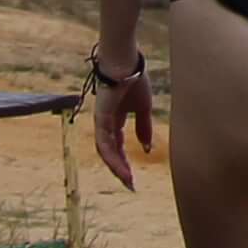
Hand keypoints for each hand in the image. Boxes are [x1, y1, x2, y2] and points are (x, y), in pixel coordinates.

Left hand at [86, 55, 151, 188]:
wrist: (127, 62)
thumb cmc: (134, 79)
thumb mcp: (143, 108)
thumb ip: (143, 128)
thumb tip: (146, 148)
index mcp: (114, 119)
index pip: (116, 145)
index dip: (124, 160)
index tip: (134, 177)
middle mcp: (105, 123)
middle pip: (110, 152)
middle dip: (120, 169)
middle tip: (131, 185)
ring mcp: (101, 122)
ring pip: (106, 151)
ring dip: (117, 167)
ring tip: (128, 181)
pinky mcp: (100, 119)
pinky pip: (104, 143)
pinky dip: (113, 157)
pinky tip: (123, 167)